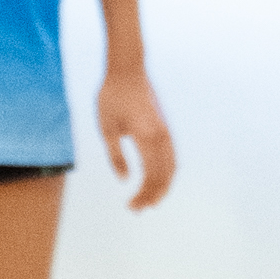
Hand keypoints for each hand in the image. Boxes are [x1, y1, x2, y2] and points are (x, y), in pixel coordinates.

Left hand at [97, 66, 175, 210]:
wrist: (127, 69)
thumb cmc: (112, 97)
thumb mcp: (107, 129)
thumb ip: (116, 157)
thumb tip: (125, 181)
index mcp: (147, 138)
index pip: (151, 176)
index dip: (143, 195)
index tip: (131, 207)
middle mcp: (161, 136)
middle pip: (164, 175)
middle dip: (153, 195)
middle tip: (138, 209)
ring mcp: (165, 131)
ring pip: (172, 166)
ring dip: (163, 185)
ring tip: (151, 199)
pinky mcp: (164, 126)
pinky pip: (172, 155)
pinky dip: (167, 171)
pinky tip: (158, 178)